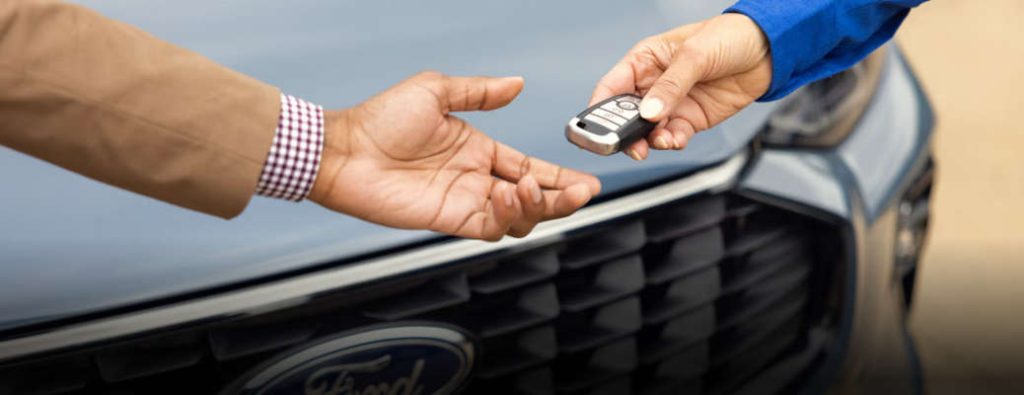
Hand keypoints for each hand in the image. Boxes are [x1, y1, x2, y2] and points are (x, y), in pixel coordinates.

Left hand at [309, 71, 600, 240]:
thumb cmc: (381, 118)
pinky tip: (507, 195)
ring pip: (518, 217)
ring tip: (530, 189)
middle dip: (561, 198)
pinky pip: (492, 227)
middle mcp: (477, 178)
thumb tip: (517, 84)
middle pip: (533, 197)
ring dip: (536, 206)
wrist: (344, 150)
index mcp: (479, 149)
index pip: (530, 166)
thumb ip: (480, 93)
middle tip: (579, 193)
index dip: (559, 176)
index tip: (587, 181)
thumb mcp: (436, 91)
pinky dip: (508, 216)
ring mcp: (465, 201)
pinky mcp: (449, 220)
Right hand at [591, 13, 771, 159]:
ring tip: (659, 141)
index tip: (594, 129)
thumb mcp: (695, 54)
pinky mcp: (690, 119)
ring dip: (649, 141)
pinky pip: (672, 136)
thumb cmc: (729, 36)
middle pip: (625, 115)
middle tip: (628, 144)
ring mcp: (671, 104)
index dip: (598, 109)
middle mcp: (653, 84)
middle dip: (624, 132)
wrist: (770, 49)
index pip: (611, 87)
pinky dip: (670, 142)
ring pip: (648, 131)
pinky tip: (675, 140)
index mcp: (644, 61)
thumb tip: (649, 112)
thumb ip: (670, 86)